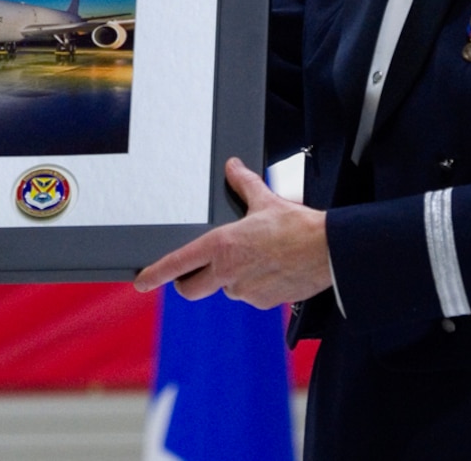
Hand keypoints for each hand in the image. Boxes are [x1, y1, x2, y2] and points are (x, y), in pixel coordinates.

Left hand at [132, 158, 332, 308]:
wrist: (329, 252)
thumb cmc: (298, 227)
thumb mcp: (265, 200)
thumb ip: (243, 184)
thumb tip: (232, 167)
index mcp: (222, 246)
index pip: (177, 264)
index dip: (155, 274)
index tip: (141, 281)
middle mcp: (228, 273)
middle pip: (191, 289)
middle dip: (187, 283)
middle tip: (194, 272)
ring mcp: (245, 291)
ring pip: (224, 289)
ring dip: (229, 279)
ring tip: (254, 258)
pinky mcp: (263, 303)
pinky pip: (249, 295)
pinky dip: (253, 285)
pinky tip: (270, 269)